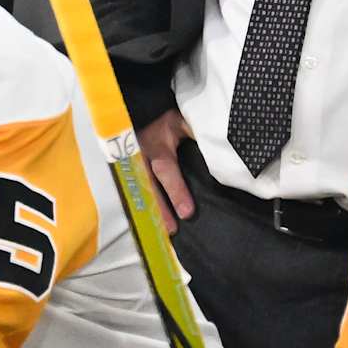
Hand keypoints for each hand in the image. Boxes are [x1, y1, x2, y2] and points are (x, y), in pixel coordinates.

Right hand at [137, 109, 195, 232]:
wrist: (141, 114)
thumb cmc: (166, 120)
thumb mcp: (182, 120)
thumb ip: (196, 132)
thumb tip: (215, 147)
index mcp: (157, 146)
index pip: (165, 170)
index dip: (175, 190)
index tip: (187, 212)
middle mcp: (142, 159)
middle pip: (148, 188)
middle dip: (160, 209)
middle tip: (172, 229)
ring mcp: (134, 167)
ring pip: (139, 192)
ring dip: (150, 212)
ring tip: (162, 233)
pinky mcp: (132, 174)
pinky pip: (136, 193)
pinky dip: (143, 208)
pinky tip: (152, 225)